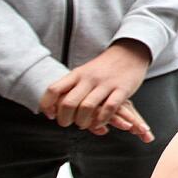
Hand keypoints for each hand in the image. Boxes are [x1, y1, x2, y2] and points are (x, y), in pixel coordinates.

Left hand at [40, 39, 154, 141]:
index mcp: (77, 74)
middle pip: (69, 103)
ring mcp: (106, 83)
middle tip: (68, 123)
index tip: (51, 115)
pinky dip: (102, 120)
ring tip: (84, 124)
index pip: (54, 90)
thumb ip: (70, 86)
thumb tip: (53, 106)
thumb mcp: (83, 72)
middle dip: (65, 119)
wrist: (130, 52)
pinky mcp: (122, 89)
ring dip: (82, 122)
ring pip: (87, 108)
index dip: (48, 106)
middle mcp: (89, 78)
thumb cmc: (104, 67)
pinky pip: (109, 108)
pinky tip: (100, 123)